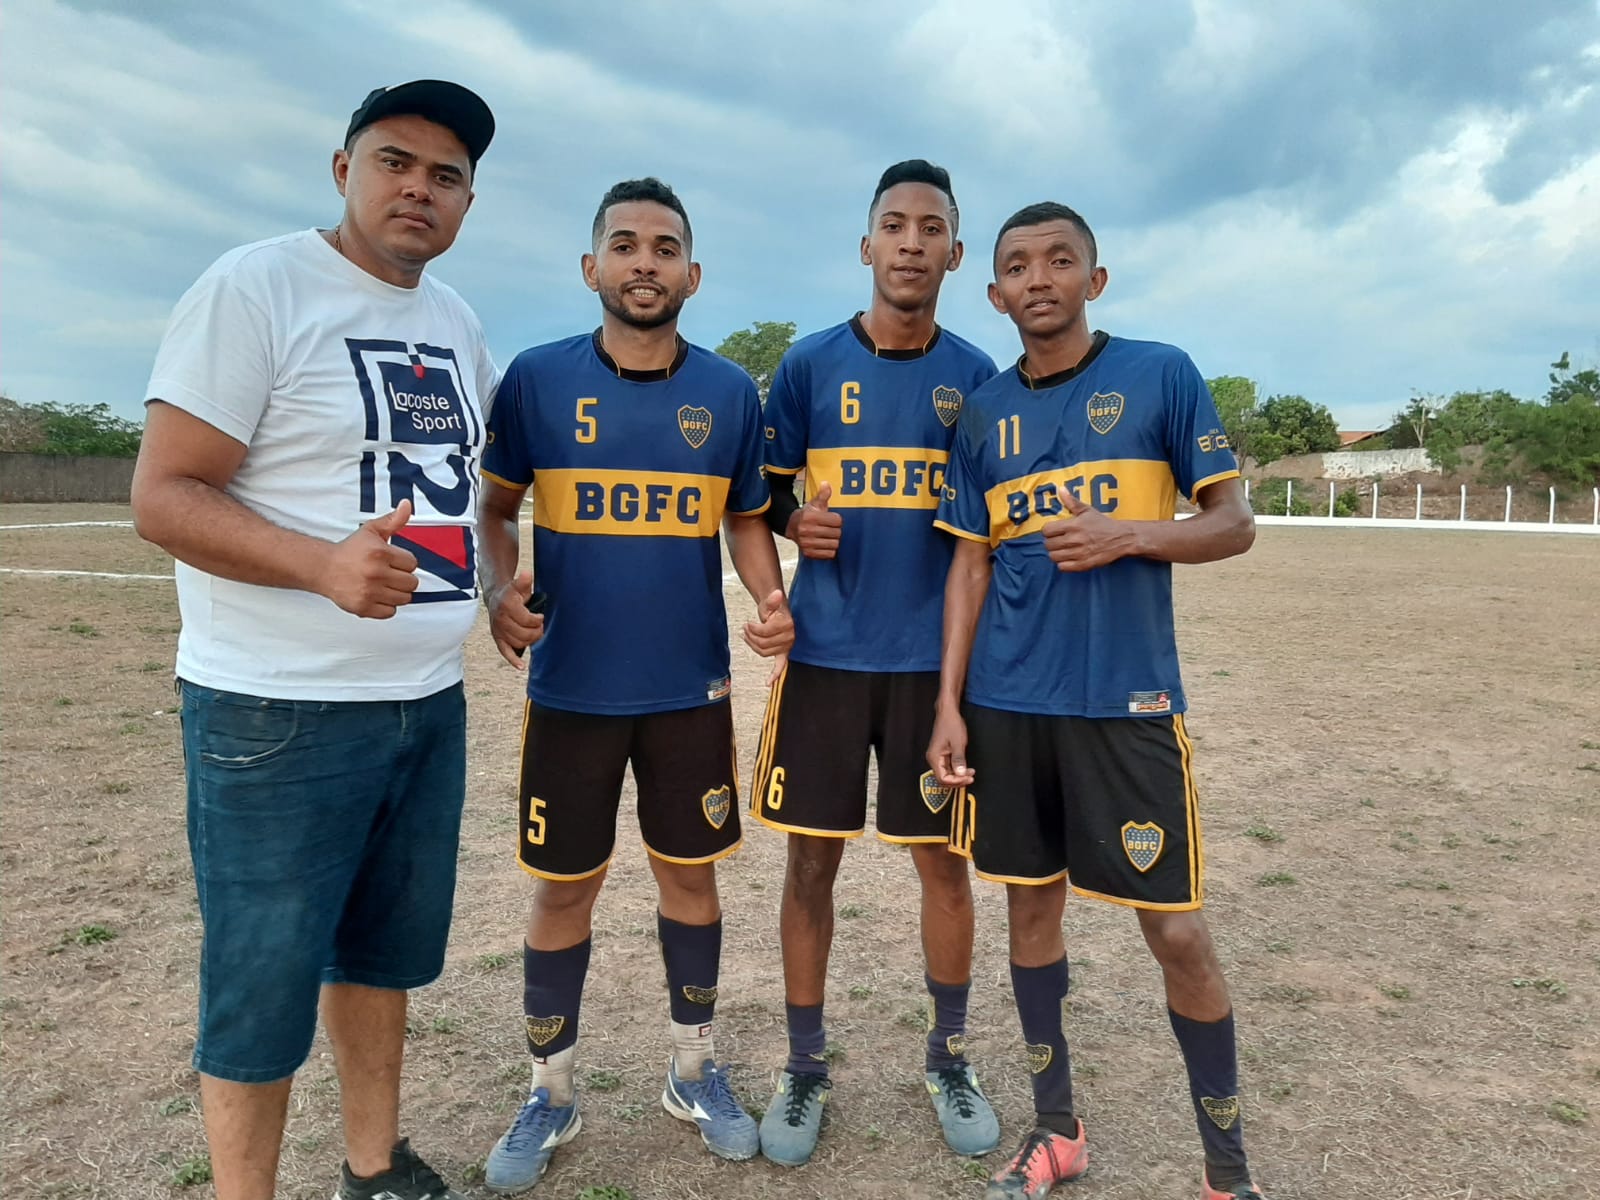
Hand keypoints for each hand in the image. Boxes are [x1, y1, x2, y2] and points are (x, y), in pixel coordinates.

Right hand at [323, 501, 419, 617]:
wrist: (323, 568)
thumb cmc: (349, 551)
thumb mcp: (372, 530)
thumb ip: (393, 520)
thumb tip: (407, 505)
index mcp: (380, 553)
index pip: (412, 564)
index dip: (404, 562)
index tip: (393, 561)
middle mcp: (375, 573)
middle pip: (412, 583)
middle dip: (403, 578)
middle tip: (389, 574)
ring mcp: (370, 592)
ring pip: (404, 599)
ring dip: (396, 593)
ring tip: (384, 584)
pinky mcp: (364, 607)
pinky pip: (390, 612)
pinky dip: (386, 607)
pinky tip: (377, 596)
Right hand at [488, 569, 543, 667]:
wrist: (496, 597)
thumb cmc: (512, 593)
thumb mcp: (518, 585)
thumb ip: (523, 581)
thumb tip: (527, 574)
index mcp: (507, 607)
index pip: (526, 620)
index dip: (537, 620)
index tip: (541, 617)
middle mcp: (500, 620)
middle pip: (523, 634)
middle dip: (535, 631)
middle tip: (540, 627)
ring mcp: (498, 630)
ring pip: (517, 643)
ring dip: (529, 641)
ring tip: (534, 634)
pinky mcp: (497, 638)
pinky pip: (504, 651)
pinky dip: (513, 660)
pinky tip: (521, 666)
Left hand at [743, 588, 793, 682]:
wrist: (778, 612)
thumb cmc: (773, 608)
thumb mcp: (770, 602)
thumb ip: (772, 599)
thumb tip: (777, 593)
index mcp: (787, 625)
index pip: (765, 632)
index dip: (754, 629)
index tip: (747, 624)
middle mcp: (790, 637)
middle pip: (763, 644)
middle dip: (751, 636)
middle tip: (744, 628)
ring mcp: (787, 646)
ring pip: (764, 652)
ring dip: (753, 645)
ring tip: (747, 636)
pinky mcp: (783, 653)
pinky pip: (780, 666)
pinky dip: (775, 675)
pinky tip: (768, 682)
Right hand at [786, 480, 842, 558]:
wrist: (791, 526)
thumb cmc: (807, 514)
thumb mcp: (814, 503)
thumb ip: (823, 495)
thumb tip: (826, 484)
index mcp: (810, 517)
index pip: (837, 521)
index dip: (837, 520)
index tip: (832, 519)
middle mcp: (807, 530)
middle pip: (837, 533)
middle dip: (836, 531)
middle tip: (830, 529)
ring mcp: (807, 543)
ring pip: (834, 545)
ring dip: (833, 541)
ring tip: (827, 536)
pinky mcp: (808, 553)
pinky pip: (829, 554)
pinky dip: (829, 550)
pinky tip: (824, 544)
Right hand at [927, 702, 973, 787]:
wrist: (948, 712)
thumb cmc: (951, 724)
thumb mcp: (958, 743)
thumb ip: (959, 759)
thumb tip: (961, 774)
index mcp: (934, 757)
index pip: (943, 778)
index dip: (956, 781)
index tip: (968, 778)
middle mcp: (933, 759)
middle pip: (943, 779)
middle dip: (957, 781)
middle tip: (971, 777)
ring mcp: (937, 757)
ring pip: (946, 774)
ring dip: (958, 776)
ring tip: (970, 773)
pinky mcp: (942, 754)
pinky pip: (948, 768)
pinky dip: (957, 771)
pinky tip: (965, 769)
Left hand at [1042, 485, 1132, 571]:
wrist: (1121, 538)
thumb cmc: (1103, 524)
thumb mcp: (1088, 510)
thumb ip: (1071, 502)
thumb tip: (1060, 489)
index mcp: (1073, 525)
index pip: (1047, 530)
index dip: (1048, 531)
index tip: (1053, 531)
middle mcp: (1074, 540)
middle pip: (1048, 545)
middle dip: (1050, 542)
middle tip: (1057, 541)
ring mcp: (1078, 553)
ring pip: (1054, 557)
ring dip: (1056, 553)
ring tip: (1062, 550)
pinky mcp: (1083, 565)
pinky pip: (1063, 567)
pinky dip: (1063, 563)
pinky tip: (1068, 558)